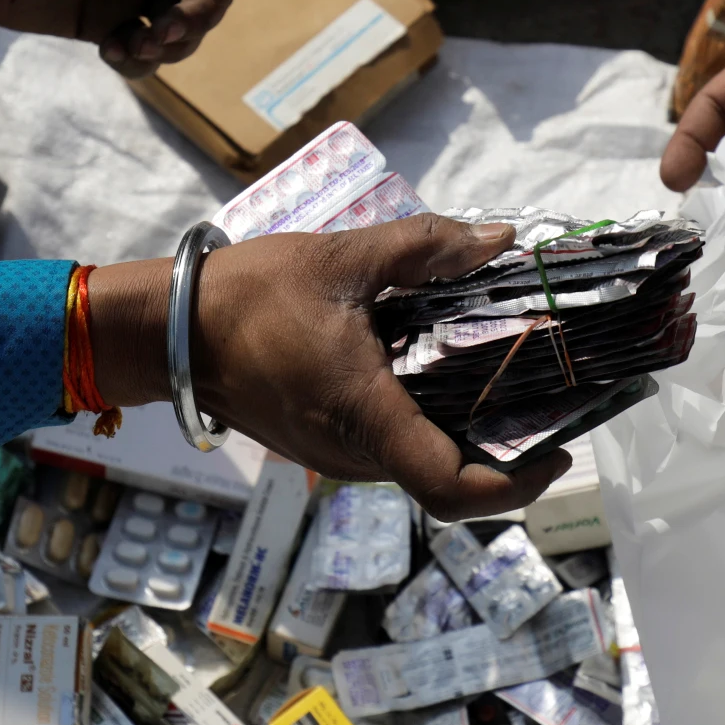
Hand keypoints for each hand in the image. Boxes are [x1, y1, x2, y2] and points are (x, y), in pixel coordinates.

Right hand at [84, 216, 569, 518]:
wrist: (165, 332)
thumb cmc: (247, 297)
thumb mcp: (342, 258)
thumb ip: (426, 247)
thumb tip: (500, 239)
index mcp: (365, 417)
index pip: (453, 486)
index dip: (517, 482)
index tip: (559, 448)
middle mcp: (353, 455)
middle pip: (447, 480)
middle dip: (505, 450)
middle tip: (549, 397)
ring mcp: (334, 457)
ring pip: (419, 465)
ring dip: (465, 434)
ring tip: (506, 376)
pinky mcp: (320, 444)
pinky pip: (390, 447)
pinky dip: (428, 422)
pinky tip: (443, 369)